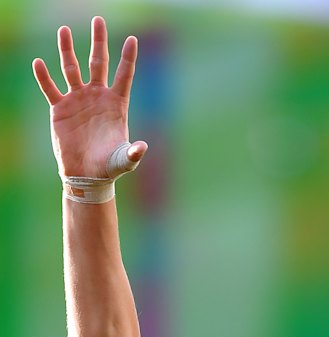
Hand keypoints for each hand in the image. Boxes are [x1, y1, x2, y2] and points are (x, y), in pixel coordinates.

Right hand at [32, 16, 146, 177]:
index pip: (124, 75)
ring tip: (64, 30)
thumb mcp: (123, 160)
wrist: (87, 175)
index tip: (132, 39)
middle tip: (97, 20)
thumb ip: (132, 153)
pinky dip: (44, 76)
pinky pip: (50, 88)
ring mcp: (78, 100)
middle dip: (98, 41)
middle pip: (97, 62)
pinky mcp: (60, 109)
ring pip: (71, 68)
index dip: (128, 58)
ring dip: (67, 49)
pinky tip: (39, 63)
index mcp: (116, 104)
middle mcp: (97, 97)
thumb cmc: (109, 167)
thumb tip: (142, 148)